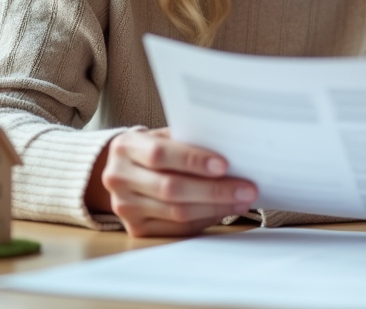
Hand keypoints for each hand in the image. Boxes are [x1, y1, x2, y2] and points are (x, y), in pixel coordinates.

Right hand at [86, 128, 257, 236]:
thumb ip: (189, 141)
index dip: (193, 160)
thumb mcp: (164, 136)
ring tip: (241, 200)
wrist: (124, 170)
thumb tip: (233, 152)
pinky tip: (223, 211)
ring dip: (215, 207)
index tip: (225, 165)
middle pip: (170, 188)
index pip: (159, 154)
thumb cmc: (154, 148)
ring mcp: (124, 207)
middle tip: (246, 188)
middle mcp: (118, 178)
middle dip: (214, 190)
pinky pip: (176, 229)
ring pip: (176, 212)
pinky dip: (204, 220)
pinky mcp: (136, 229)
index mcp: (125, 147)